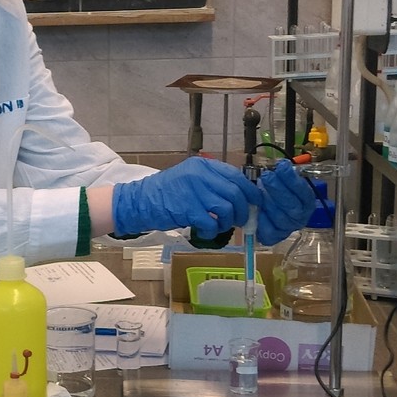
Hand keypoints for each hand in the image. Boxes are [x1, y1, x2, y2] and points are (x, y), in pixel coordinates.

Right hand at [111, 157, 261, 238]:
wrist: (139, 202)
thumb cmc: (166, 193)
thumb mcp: (190, 179)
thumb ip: (212, 183)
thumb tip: (239, 197)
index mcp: (203, 165)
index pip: (235, 175)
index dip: (250, 191)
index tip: (256, 202)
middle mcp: (200, 175)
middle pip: (235, 193)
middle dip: (243, 211)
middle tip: (242, 221)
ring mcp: (194, 191)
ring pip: (226, 209)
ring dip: (228, 222)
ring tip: (220, 227)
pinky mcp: (188, 209)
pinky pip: (212, 223)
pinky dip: (213, 231)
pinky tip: (207, 232)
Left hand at [255, 160, 318, 245]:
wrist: (266, 205)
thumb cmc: (275, 191)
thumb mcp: (282, 180)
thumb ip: (284, 175)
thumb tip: (281, 166)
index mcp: (306, 201)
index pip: (303, 192)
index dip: (292, 180)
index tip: (281, 167)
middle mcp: (300, 217)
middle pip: (292, 207)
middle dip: (278, 190)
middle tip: (266, 176)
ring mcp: (288, 229)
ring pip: (280, 219)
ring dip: (268, 203)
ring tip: (259, 190)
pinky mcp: (274, 237)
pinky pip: (269, 233)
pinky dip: (263, 222)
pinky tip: (258, 211)